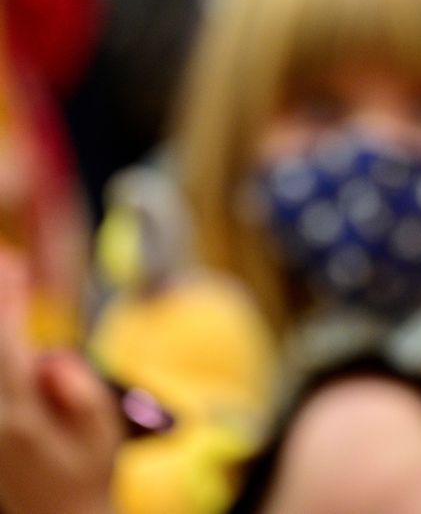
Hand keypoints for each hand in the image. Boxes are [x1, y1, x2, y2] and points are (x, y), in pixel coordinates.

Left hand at [0, 259, 120, 513]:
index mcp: (24, 419)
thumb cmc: (88, 469)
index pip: (8, 348)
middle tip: (6, 257)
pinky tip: (6, 314)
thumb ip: (80, 395)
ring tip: (5, 273)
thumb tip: (54, 360)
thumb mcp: (103, 433)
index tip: (15, 264)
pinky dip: (1, 341)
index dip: (7, 303)